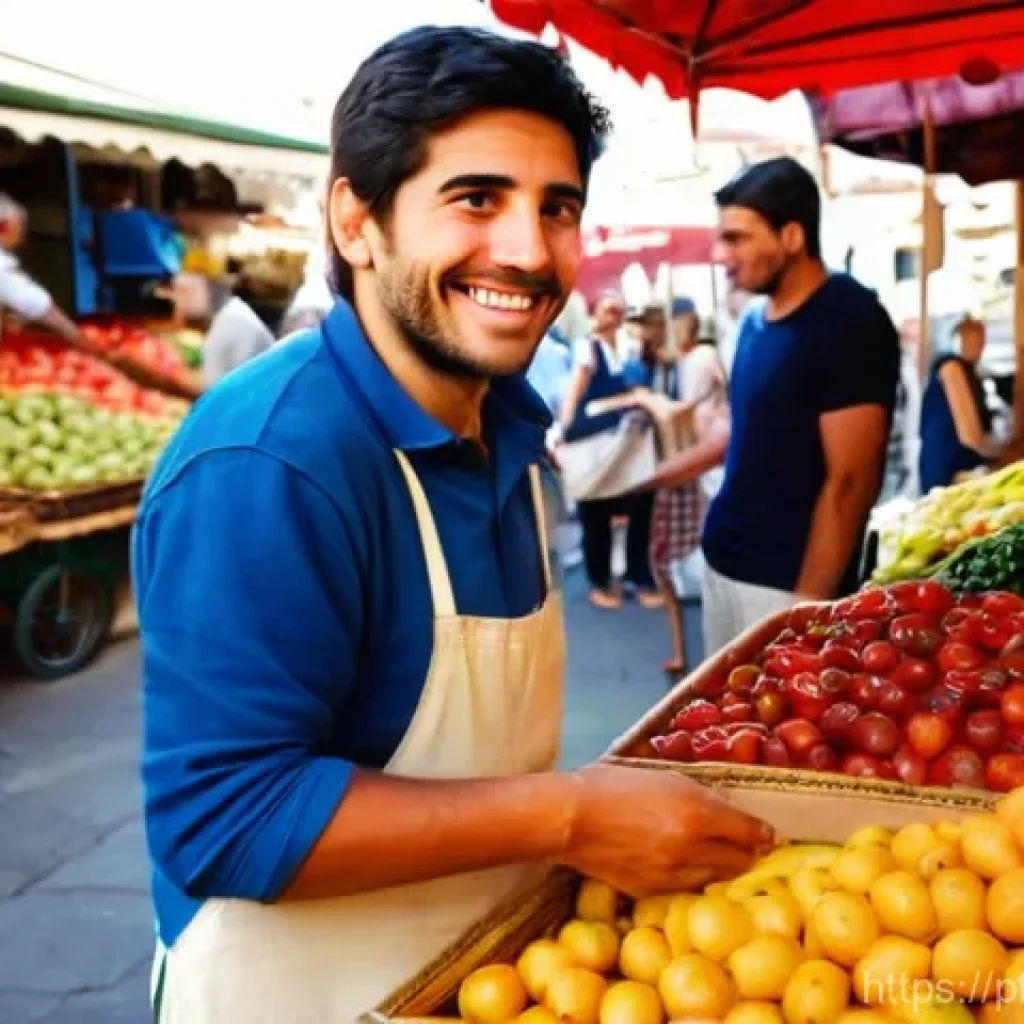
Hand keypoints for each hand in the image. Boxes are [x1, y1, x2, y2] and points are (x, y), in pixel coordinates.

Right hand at [558, 762, 776, 897]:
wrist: (570, 817)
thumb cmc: (613, 784)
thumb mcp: (663, 776)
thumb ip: (699, 795)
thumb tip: (726, 812)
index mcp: (697, 813)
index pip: (748, 831)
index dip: (762, 833)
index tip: (768, 834)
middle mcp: (692, 848)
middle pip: (739, 860)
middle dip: (746, 852)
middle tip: (745, 845)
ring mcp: (672, 874)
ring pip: (714, 876)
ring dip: (719, 865)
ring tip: (713, 854)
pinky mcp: (652, 890)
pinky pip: (684, 885)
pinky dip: (690, 875)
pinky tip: (680, 862)